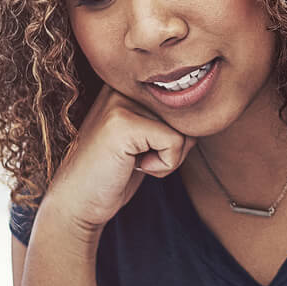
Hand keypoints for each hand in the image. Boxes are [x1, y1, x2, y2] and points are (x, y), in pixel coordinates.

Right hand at [37, 87, 195, 241]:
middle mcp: (122, 84)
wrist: (77, 202)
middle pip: (186, 115)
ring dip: (168, 157)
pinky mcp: (122, 122)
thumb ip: (169, 117)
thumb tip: (209, 112)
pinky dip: (163, 166)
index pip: (182, 101)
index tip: (142, 148)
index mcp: (127, 83)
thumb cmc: (114, 172)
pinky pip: (175, 143)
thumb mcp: (146, 137)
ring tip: (133, 161)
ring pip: (183, 129)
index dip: (174, 136)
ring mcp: (120, 101)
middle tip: (137, 158)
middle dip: (173, 147)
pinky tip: (133, 166)